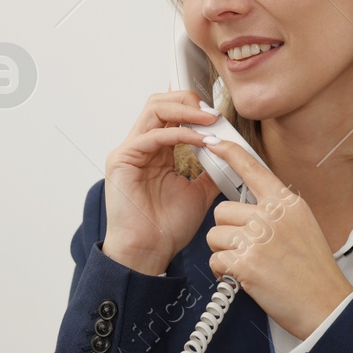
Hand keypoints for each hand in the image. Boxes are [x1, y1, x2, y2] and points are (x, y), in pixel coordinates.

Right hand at [102, 90, 223, 273]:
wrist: (148, 252)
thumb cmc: (165, 228)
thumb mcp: (199, 193)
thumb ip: (210, 172)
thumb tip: (231, 157)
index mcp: (155, 152)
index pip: (171, 113)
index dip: (193, 105)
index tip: (218, 112)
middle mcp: (140, 147)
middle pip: (160, 102)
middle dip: (189, 100)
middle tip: (214, 112)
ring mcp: (128, 151)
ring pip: (154, 109)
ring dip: (185, 110)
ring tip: (210, 119)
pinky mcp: (121, 160)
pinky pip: (153, 135)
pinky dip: (180, 134)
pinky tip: (200, 141)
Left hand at [201, 138, 352, 339]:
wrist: (325, 306)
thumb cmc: (313, 272)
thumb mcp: (303, 228)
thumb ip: (277, 212)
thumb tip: (248, 207)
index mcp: (287, 204)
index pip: (253, 168)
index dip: (229, 153)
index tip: (213, 142)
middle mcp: (273, 216)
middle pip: (222, 211)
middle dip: (227, 232)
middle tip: (247, 250)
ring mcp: (259, 238)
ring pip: (214, 235)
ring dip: (224, 253)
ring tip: (248, 266)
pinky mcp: (246, 263)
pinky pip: (216, 260)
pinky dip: (224, 273)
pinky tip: (243, 279)